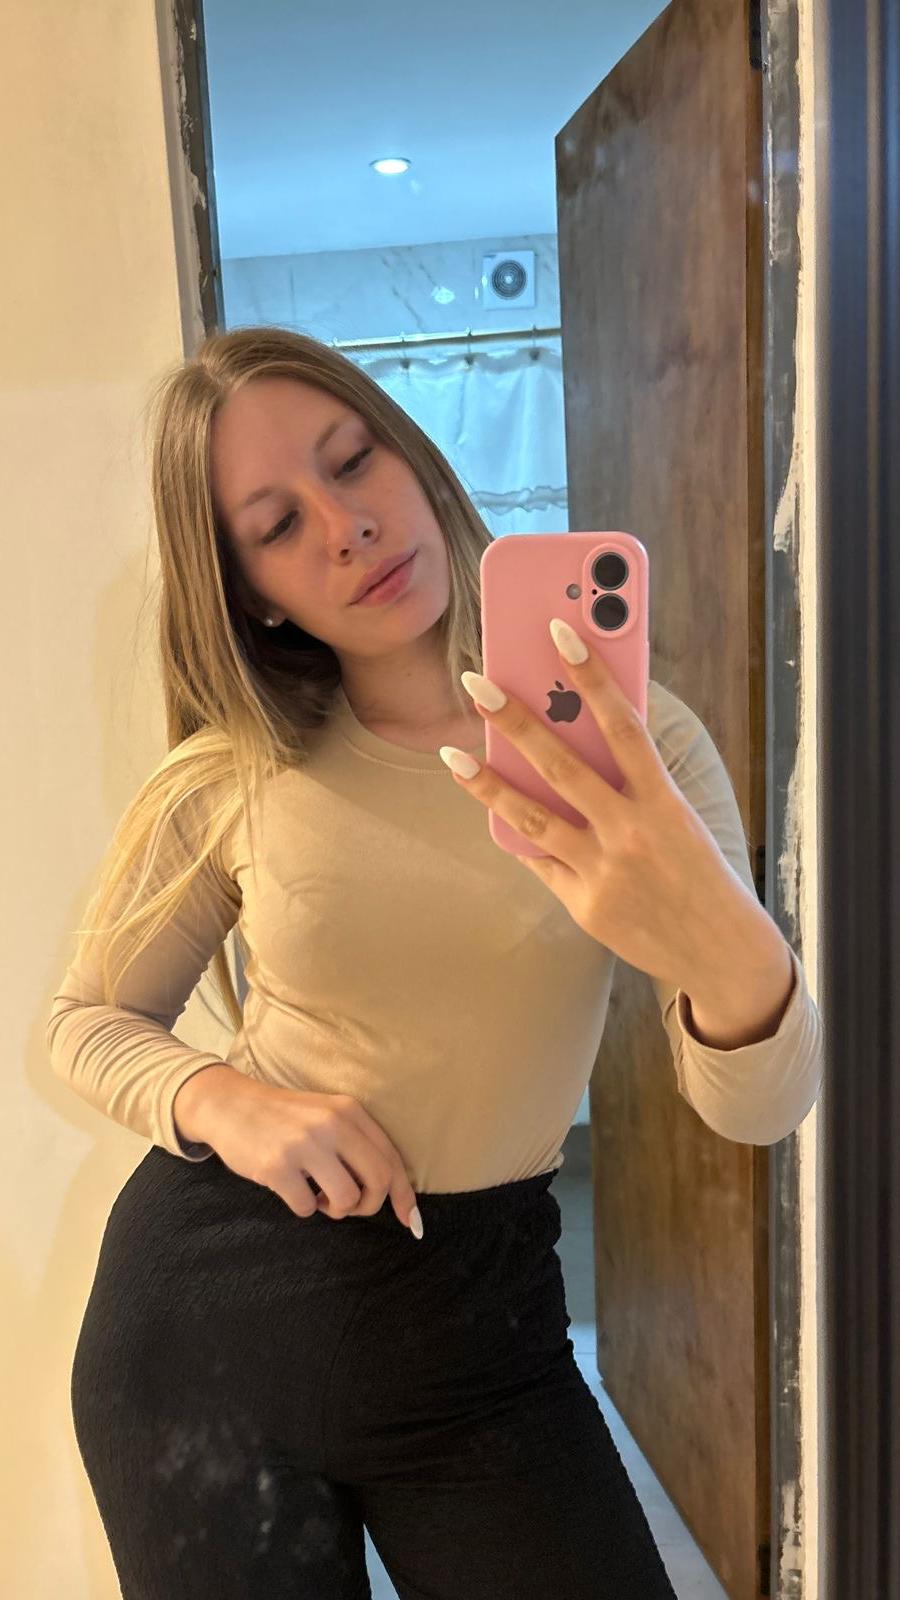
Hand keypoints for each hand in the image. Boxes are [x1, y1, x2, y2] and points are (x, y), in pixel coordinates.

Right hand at [175, 1072, 422, 1236]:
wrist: (230, 1105)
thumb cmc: (285, 1119)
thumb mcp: (327, 1115)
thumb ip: (357, 1144)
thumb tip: (392, 1192)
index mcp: (350, 1111)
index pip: (391, 1158)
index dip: (404, 1196)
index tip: (410, 1222)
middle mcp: (332, 1124)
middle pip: (378, 1181)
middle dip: (369, 1205)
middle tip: (348, 1205)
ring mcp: (304, 1144)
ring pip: (346, 1199)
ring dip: (334, 1209)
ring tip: (317, 1196)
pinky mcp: (276, 1166)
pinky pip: (305, 1207)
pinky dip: (302, 1208)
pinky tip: (291, 1189)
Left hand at [445, 617, 762, 996]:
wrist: (721, 951)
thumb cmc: (698, 870)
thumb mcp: (678, 817)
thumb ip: (634, 783)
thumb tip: (577, 739)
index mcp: (663, 801)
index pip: (623, 726)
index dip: (592, 677)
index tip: (561, 633)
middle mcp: (631, 834)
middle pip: (561, 766)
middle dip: (515, 720)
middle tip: (476, 682)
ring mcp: (603, 872)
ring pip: (532, 818)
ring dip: (487, 782)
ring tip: (453, 754)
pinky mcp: (585, 905)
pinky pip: (541, 860)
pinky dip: (517, 833)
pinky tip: (490, 807)